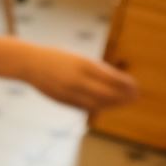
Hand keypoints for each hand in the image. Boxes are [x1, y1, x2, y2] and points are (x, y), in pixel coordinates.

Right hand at [24, 47, 138, 111]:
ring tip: (122, 103)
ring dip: (112, 104)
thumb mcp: (78, 59)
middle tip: (134, 97)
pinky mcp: (62, 99)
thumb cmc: (57, 58)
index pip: (112, 78)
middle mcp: (77, 79)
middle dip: (123, 97)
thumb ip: (95, 70)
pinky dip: (97, 107)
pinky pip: (84, 106)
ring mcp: (69, 91)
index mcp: (84, 65)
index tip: (135, 86)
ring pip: (96, 103)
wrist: (29, 63)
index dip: (126, 84)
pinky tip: (104, 106)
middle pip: (107, 93)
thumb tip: (117, 81)